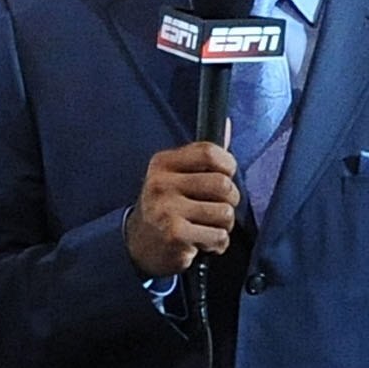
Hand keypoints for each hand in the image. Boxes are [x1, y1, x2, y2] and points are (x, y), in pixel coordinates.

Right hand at [125, 141, 240, 276]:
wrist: (140, 245)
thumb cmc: (168, 207)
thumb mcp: (178, 176)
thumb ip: (203, 155)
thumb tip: (226, 122)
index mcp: (163, 163)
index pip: (209, 152)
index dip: (227, 166)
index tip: (222, 177)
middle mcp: (160, 182)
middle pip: (223, 184)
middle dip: (228, 201)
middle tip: (212, 210)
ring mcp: (165, 208)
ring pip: (225, 213)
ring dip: (223, 226)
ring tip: (204, 227)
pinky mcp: (174, 233)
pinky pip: (219, 236)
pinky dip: (216, 244)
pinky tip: (200, 242)